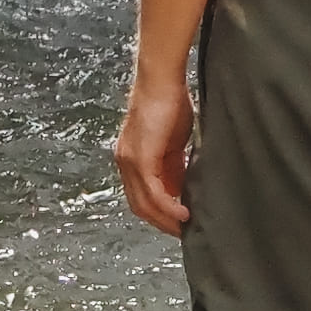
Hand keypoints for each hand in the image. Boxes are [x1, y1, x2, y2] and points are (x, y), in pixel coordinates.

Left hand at [112, 61, 194, 234]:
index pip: (141, 195)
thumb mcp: (174, 141)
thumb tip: (182, 186)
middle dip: (161, 222)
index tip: (178, 221)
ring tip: (185, 227)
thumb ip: (174, 164)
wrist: (162, 79)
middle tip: (183, 232)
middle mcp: (125, 163)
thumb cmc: (170, 101)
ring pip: (144, 204)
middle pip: (139, 206)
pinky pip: (153, 192)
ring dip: (165, 220)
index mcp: (132, 158)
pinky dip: (168, 207)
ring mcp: (130, 161)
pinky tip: (183, 214)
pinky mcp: (141, 158)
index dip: (158, 212)